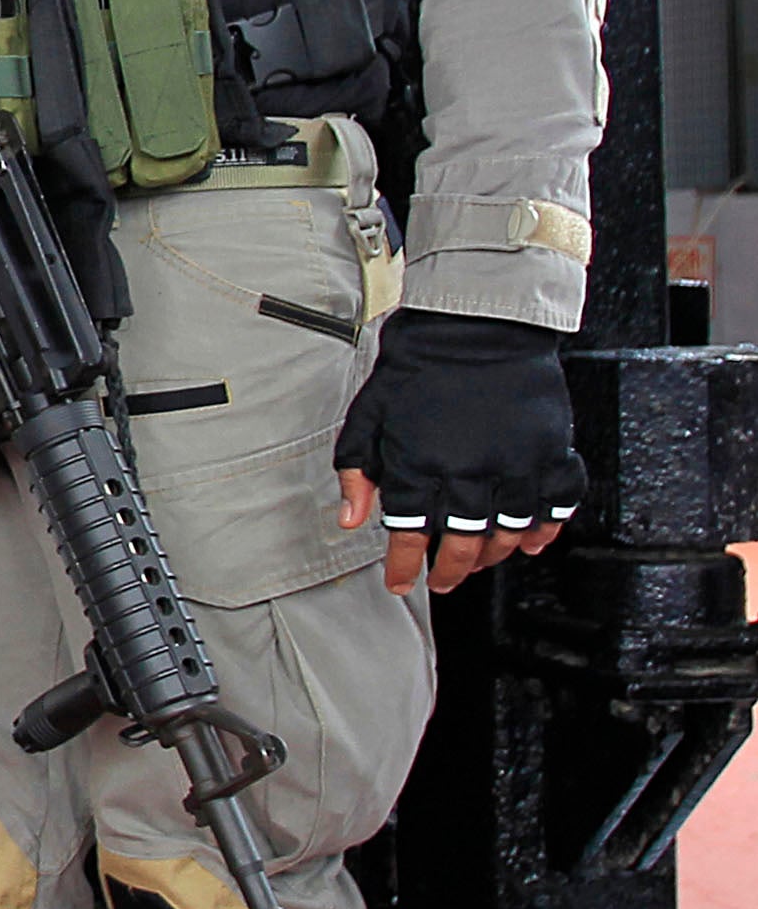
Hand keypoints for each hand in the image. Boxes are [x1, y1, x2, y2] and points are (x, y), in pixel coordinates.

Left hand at [332, 310, 584, 595]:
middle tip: (442, 581)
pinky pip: (557, 507)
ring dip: (493, 555)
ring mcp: (516, 463)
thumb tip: (351, 519)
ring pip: (509, 533)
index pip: (409, 532)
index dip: (403, 565)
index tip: (399, 583)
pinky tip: (532, 542)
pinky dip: (547, 531)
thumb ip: (358, 468)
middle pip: (462, 543)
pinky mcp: (551, 452)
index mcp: (421, 462)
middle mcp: (471, 470)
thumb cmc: (419, 365)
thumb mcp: (370, 413)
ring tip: (479, 560)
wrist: (476, 325)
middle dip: (449, 571)